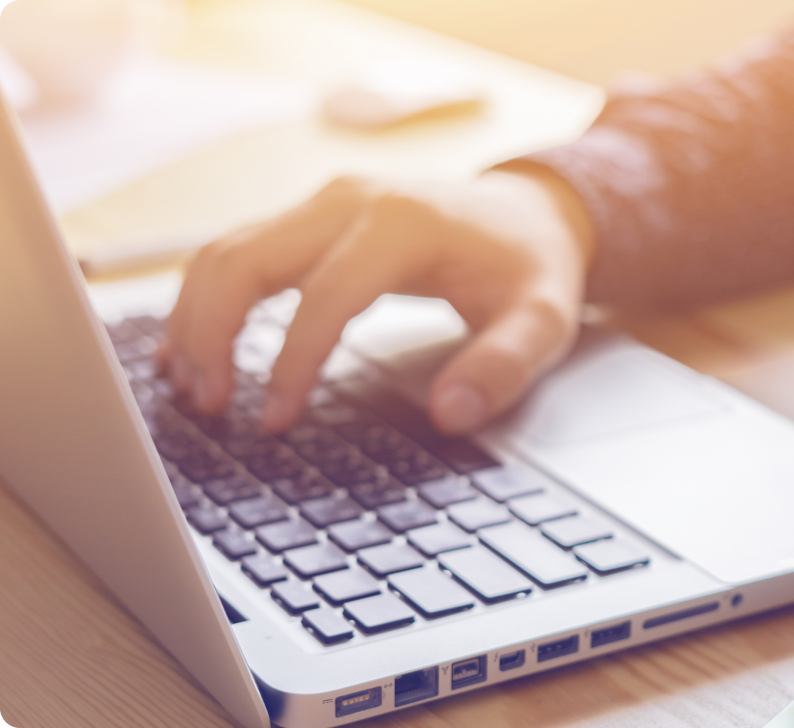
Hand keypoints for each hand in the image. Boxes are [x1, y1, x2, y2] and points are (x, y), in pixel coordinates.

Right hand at [164, 165, 594, 433]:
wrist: (531, 212)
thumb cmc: (531, 266)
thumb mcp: (543, 320)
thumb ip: (504, 366)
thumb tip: (451, 414)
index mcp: (404, 222)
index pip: (325, 296)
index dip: (291, 363)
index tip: (273, 421)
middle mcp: (351, 200)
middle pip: (246, 259)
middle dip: (212, 334)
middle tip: (208, 406)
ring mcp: (324, 203)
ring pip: (227, 251)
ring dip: (196, 318)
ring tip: (192, 388)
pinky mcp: (310, 218)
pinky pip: (238, 252)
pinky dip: (205, 299)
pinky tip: (190, 348)